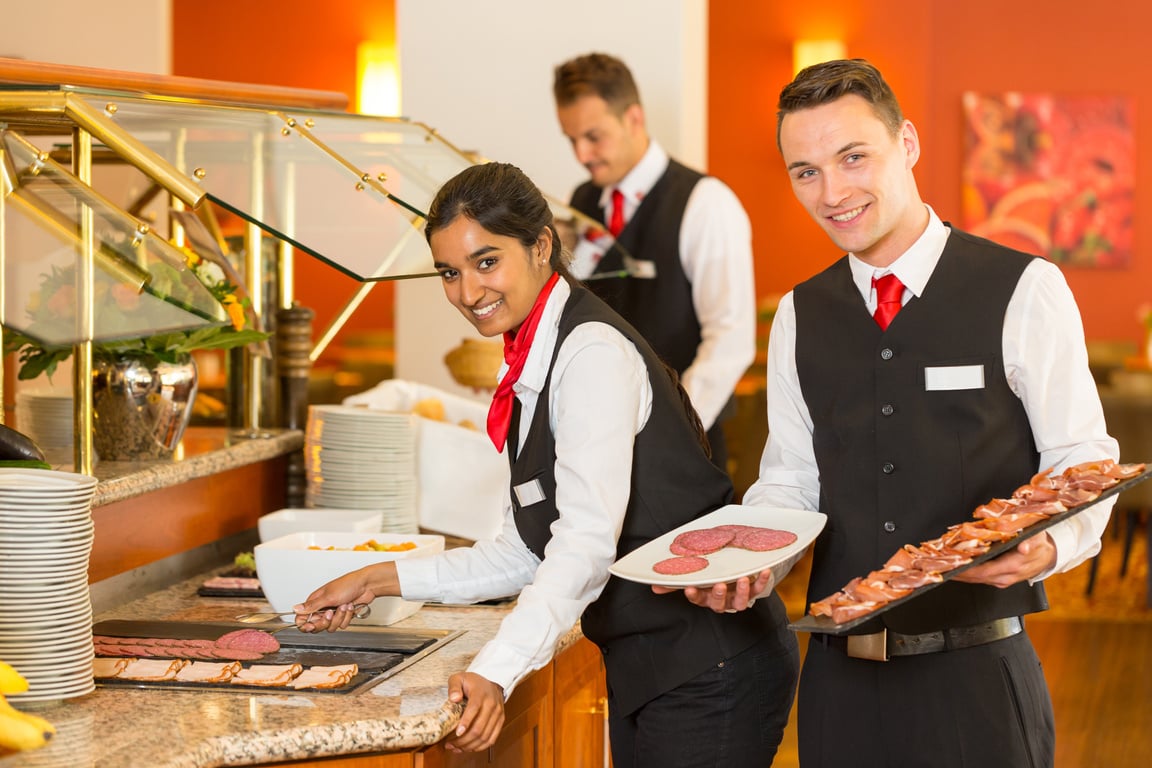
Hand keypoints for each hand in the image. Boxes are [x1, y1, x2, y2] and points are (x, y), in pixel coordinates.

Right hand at [292, 569, 377, 632]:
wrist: (366, 586)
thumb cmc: (348, 585)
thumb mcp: (328, 596)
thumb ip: (311, 606)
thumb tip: (295, 609)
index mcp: (315, 602)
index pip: (302, 618)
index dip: (305, 625)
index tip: (311, 626)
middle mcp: (322, 609)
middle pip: (316, 626)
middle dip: (326, 622)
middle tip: (331, 613)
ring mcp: (333, 613)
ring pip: (330, 627)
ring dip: (339, 617)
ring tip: (344, 605)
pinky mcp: (342, 616)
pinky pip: (341, 625)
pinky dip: (347, 617)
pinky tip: (350, 606)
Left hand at [444, 672, 504, 752]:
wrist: (491, 682)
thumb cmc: (472, 682)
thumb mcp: (459, 678)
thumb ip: (454, 686)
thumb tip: (453, 699)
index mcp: (481, 693)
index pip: (474, 708)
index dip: (466, 722)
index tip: (457, 733)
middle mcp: (492, 704)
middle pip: (479, 727)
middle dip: (463, 740)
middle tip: (449, 744)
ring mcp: (498, 714)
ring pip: (485, 736)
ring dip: (470, 746)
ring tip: (456, 748)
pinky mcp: (500, 721)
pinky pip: (492, 739)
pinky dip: (480, 747)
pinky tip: (468, 748)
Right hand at [651, 569, 773, 612]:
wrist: (736, 573)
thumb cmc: (712, 575)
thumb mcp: (695, 577)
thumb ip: (676, 582)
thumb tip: (654, 587)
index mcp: (705, 595)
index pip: (697, 598)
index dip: (694, 595)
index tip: (690, 588)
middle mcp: (721, 599)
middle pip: (719, 603)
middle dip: (719, 595)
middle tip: (720, 585)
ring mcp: (737, 597)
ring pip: (740, 602)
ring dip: (742, 592)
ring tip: (743, 579)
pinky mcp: (752, 592)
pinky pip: (758, 590)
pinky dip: (762, 582)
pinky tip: (763, 571)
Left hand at [953, 532, 1056, 587]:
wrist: (1048, 556)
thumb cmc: (1039, 543)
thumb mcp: (1037, 537)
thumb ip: (1030, 542)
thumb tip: (1024, 547)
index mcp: (1013, 566)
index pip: (985, 571)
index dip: (968, 570)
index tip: (953, 566)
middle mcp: (1006, 576)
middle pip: (976, 578)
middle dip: (958, 574)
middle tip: (940, 568)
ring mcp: (1002, 580)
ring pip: (977, 581)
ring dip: (960, 576)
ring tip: (943, 569)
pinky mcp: (1000, 580)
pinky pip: (980, 579)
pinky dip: (967, 575)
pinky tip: (956, 570)